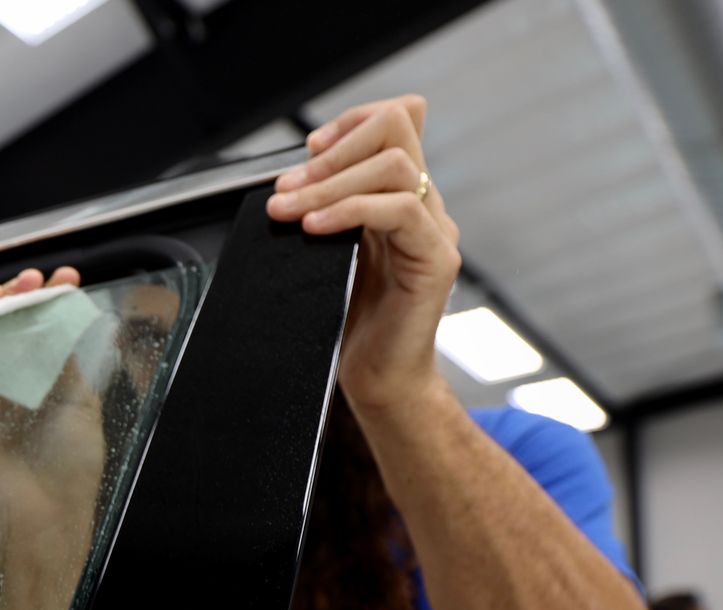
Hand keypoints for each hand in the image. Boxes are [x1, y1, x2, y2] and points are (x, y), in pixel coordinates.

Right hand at [0, 267, 105, 566]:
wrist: (45, 520)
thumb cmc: (69, 470)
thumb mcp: (79, 406)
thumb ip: (63, 364)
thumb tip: (52, 321)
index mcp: (36, 389)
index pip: (31, 334)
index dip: (40, 304)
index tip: (57, 279)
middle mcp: (2, 394)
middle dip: (5, 302)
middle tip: (21, 281)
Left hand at [266, 95, 461, 420]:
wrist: (376, 378)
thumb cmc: (346, 320)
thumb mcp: (326, 250)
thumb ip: (324, 209)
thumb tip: (290, 176)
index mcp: (401, 195)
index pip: (398, 118)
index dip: (351, 120)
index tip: (307, 150)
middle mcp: (424, 204)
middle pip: (397, 127)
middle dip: (332, 150)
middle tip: (287, 187)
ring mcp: (435, 228)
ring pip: (395, 166)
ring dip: (329, 183)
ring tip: (288, 211)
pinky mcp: (436, 260)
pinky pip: (398, 211)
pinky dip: (348, 211)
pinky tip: (313, 229)